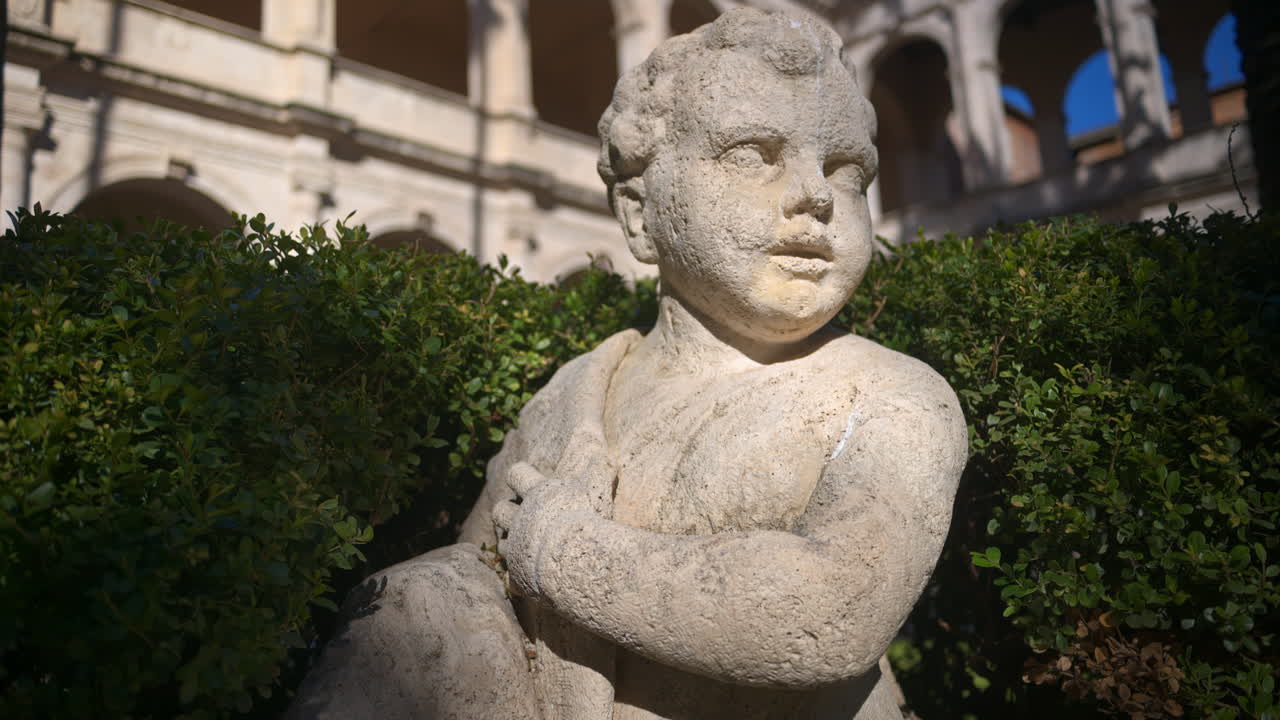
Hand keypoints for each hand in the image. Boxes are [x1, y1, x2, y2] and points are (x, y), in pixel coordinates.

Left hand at [492, 462, 594, 597]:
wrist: (572, 559)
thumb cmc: (584, 517)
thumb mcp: (596, 485)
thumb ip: (599, 466)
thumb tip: (605, 451)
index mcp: (535, 495)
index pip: (516, 474)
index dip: (519, 474)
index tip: (525, 476)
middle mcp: (519, 519)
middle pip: (500, 510)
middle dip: (507, 511)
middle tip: (523, 515)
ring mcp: (516, 548)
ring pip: (502, 543)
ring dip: (511, 543)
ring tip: (525, 547)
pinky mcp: (517, 575)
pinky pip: (511, 576)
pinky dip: (519, 576)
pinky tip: (530, 578)